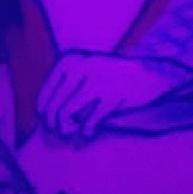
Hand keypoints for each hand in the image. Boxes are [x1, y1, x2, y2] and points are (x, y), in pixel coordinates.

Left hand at [34, 48, 188, 140]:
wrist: (147, 74)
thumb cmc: (111, 78)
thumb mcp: (84, 72)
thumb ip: (65, 89)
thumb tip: (45, 117)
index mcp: (70, 60)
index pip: (46, 93)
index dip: (44, 111)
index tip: (49, 121)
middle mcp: (80, 67)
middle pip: (54, 107)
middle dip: (55, 124)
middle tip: (63, 132)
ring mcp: (96, 81)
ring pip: (66, 114)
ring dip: (67, 129)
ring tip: (73, 133)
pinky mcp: (112, 95)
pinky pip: (89, 121)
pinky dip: (86, 131)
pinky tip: (89, 132)